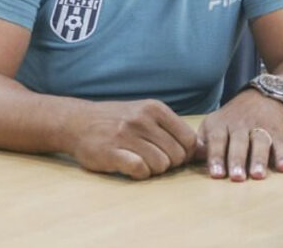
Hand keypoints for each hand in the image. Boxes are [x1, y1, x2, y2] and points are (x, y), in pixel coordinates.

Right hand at [67, 99, 197, 179]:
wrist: (77, 122)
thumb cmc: (118, 120)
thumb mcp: (147, 114)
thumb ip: (173, 129)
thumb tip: (205, 150)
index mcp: (155, 109)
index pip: (189, 139)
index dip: (186, 153)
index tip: (173, 154)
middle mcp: (142, 120)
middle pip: (177, 155)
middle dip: (170, 163)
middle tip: (154, 159)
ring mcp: (126, 135)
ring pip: (161, 164)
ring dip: (154, 169)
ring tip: (142, 162)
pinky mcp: (111, 152)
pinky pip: (140, 170)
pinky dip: (140, 173)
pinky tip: (132, 167)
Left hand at [198, 89, 282, 181]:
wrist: (261, 95)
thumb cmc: (232, 118)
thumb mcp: (213, 123)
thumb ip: (202, 141)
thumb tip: (189, 157)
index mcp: (221, 124)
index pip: (217, 140)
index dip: (216, 157)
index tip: (217, 174)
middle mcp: (240, 125)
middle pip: (239, 143)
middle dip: (238, 160)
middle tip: (237, 178)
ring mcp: (260, 127)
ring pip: (260, 142)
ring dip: (259, 159)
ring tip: (258, 175)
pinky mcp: (277, 131)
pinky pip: (280, 143)